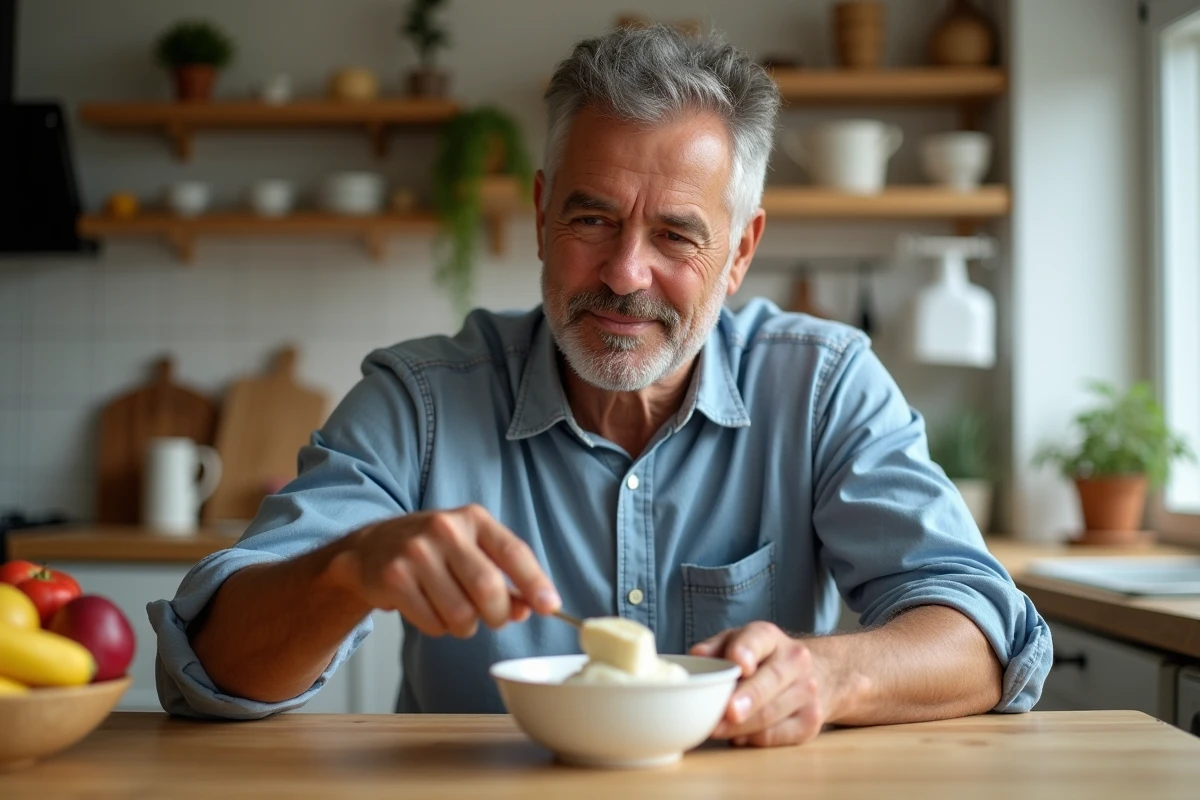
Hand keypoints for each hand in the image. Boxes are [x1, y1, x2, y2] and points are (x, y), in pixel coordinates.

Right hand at [329, 504, 561, 637]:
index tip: (551, 606)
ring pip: (460, 614)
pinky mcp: (394, 578)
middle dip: (498, 615)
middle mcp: (445, 529)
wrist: (371, 548)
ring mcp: (416, 552)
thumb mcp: (473, 551)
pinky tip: (428, 608)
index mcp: (473, 519)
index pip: (513, 551)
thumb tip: (530, 607)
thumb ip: (505, 577)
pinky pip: (433, 623)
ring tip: (454, 609)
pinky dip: (438, 627)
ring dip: (465, 626)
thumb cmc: (435, 551)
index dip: (535, 582)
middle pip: (488, 588)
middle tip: (494, 618)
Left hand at [690, 621, 831, 747]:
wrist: (812, 674)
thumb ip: (715, 649)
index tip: (738, 663)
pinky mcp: (810, 721)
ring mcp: (807, 692)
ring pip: (772, 713)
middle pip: (771, 680)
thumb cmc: (760, 659)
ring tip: (715, 730)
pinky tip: (738, 737)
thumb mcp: (735, 643)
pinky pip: (777, 735)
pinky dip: (754, 738)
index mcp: (770, 637)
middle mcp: (794, 661)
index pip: (759, 639)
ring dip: (742, 726)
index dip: (748, 651)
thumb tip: (697, 656)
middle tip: (728, 712)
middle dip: (749, 697)